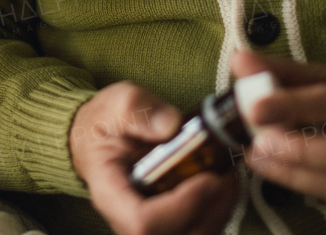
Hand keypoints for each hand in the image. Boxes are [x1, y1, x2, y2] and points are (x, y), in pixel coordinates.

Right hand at [70, 82, 238, 234]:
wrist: (99, 138)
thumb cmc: (104, 125)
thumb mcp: (113, 105)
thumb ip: (136, 109)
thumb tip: (169, 125)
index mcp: (110, 193)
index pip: (142, 222)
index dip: (179, 207)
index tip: (206, 178)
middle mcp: (130, 217)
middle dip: (210, 207)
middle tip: (224, 173)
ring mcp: (154, 223)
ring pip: (194, 233)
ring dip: (220, 208)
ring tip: (226, 172)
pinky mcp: (172, 220)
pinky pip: (202, 226)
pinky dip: (221, 207)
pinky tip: (223, 179)